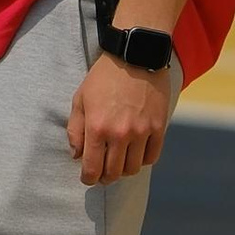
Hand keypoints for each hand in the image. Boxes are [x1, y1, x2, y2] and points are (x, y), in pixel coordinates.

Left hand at [68, 53, 172, 183]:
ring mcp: (142, 132)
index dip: (88, 178)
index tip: (88, 178)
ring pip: (133, 168)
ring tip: (119, 163)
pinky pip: (152, 157)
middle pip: (114, 173)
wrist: (135, 56)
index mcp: (97, 128)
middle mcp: (120, 134)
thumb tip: (76, 155)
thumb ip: (75, 129)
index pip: (92, 168)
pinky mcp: (159, 127)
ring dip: (124, 170)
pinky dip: (143, 160)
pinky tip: (136, 153)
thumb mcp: (80, 99)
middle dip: (105, 177)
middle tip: (103, 174)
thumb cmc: (103, 77)